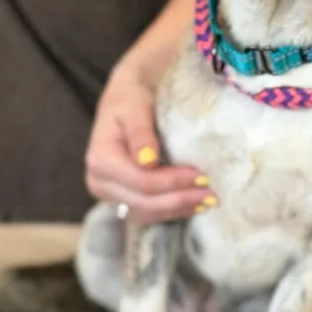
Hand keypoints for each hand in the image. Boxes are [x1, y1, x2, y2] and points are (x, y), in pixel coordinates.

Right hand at [85, 65, 215, 225]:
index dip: (173, 183)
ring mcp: (109, 194)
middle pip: (144, 202)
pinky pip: (147, 213)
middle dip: (180, 200)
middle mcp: (99, 181)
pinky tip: (193, 204)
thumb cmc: (131, 98)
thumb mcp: (135, 106)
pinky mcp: (122, 199)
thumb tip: (147, 162)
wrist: (125, 99)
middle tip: (212, 195)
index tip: (202, 176)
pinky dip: (171, 211)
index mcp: (100, 159)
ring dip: (178, 210)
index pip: (142, 181)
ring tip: (207, 202)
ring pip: (146, 213)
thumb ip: (140, 133)